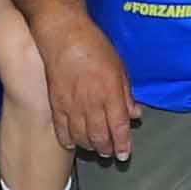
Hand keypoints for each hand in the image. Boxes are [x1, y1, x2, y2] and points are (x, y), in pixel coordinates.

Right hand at [36, 10, 139, 159]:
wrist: (64, 36)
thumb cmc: (94, 46)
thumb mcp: (119, 68)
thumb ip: (126, 94)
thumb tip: (134, 113)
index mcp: (110, 94)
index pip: (119, 127)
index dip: (123, 144)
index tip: (125, 154)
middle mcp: (92, 103)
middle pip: (100, 137)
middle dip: (107, 149)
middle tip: (110, 153)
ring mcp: (72, 106)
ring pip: (82, 138)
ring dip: (90, 147)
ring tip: (95, 148)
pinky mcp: (56, 104)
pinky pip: (62, 130)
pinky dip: (68, 140)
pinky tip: (73, 142)